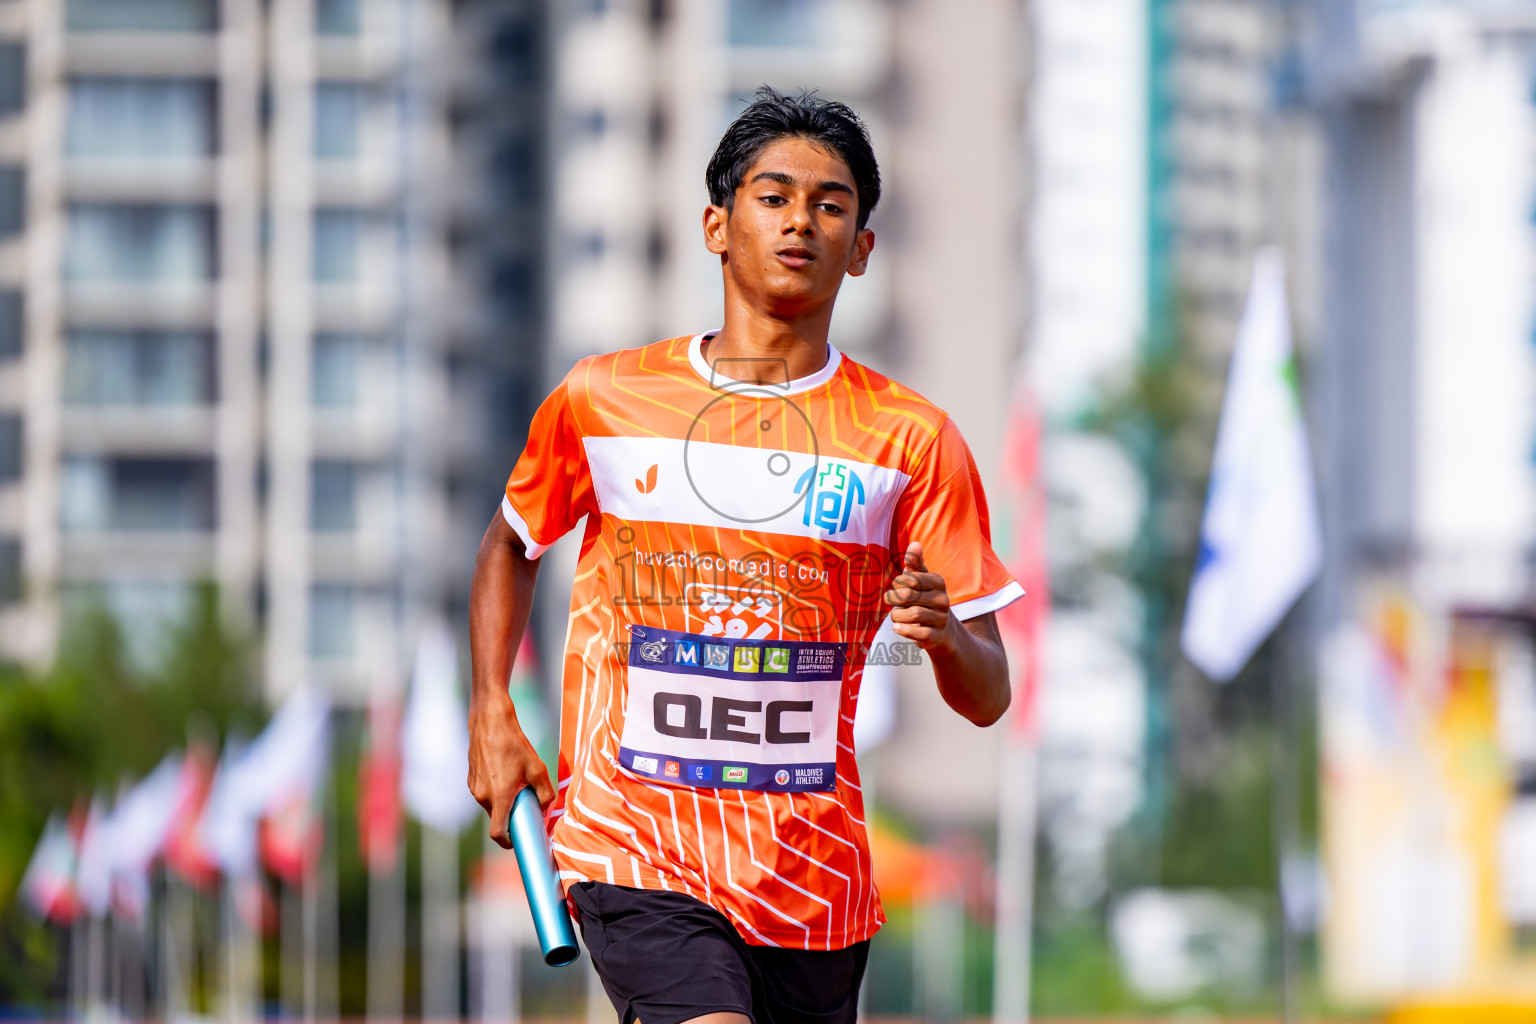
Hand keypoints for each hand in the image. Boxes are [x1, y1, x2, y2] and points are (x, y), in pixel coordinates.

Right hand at [467, 693, 555, 849]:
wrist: (490, 721)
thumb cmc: (514, 744)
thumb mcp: (537, 768)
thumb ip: (545, 794)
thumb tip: (545, 810)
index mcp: (499, 796)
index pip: (497, 834)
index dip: (508, 842)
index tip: (519, 840)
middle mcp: (483, 796)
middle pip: (497, 818)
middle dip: (511, 816)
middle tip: (526, 802)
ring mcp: (474, 788)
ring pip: (491, 805)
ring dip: (504, 802)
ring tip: (516, 782)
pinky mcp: (471, 779)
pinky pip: (485, 793)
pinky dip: (496, 791)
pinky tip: (505, 773)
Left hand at [882, 542, 956, 652]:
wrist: (944, 631)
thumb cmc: (926, 600)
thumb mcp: (921, 581)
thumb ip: (915, 564)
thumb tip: (914, 544)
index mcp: (938, 582)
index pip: (910, 578)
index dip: (898, 583)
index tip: (897, 587)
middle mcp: (943, 600)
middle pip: (908, 596)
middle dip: (893, 599)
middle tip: (889, 601)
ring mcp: (941, 619)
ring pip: (912, 615)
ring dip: (897, 616)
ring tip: (895, 616)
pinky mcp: (936, 637)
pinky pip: (918, 633)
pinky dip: (904, 630)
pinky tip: (897, 628)